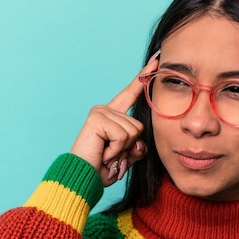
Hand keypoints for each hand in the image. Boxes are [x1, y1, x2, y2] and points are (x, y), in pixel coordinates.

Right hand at [70, 53, 158, 185]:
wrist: (83, 179)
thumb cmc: (101, 169)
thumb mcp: (125, 156)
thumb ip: (137, 146)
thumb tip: (140, 143)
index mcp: (112, 116)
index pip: (131, 94)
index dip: (144, 78)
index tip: (156, 60)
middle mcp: (105, 110)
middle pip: (139, 126)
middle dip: (130, 146)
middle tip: (111, 155)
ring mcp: (101, 112)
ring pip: (133, 131)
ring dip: (123, 150)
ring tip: (107, 154)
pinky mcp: (98, 119)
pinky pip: (123, 136)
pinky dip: (116, 150)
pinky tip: (104, 154)